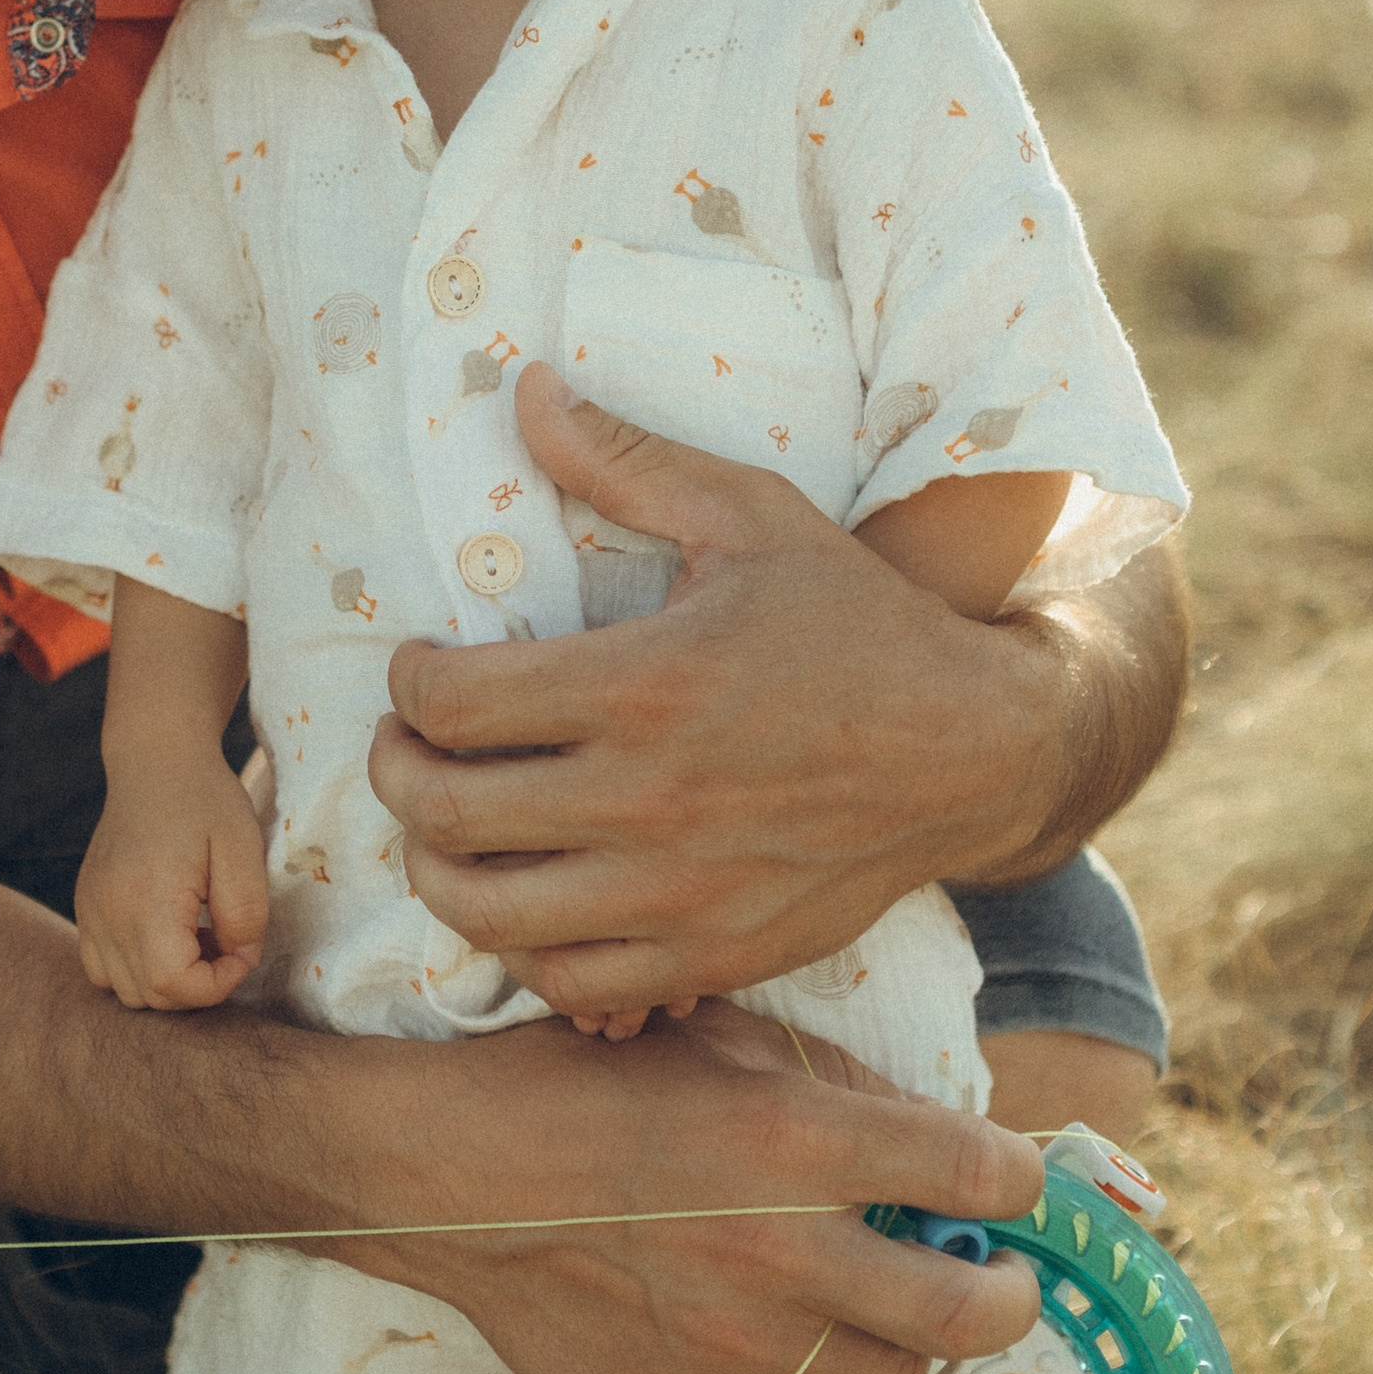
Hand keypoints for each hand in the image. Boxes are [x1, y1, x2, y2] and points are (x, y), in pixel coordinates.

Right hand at [76, 756, 270, 1009]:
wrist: (155, 760)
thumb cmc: (205, 800)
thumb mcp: (243, 850)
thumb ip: (246, 915)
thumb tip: (238, 958)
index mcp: (146, 898)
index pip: (172, 985)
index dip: (217, 985)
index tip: (242, 951)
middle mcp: (106, 912)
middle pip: (148, 996)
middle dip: (196, 986)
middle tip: (225, 941)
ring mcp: (90, 911)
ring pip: (123, 989)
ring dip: (166, 980)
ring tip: (196, 937)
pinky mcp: (86, 906)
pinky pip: (102, 966)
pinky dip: (137, 967)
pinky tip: (167, 933)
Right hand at [333, 1000, 1045, 1373]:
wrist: (447, 1177)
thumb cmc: (579, 1087)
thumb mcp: (712, 1038)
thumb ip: (829, 1082)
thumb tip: (927, 1139)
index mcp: (796, 1136)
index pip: (981, 1172)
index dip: (1021, 1181)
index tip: (1008, 1185)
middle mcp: (781, 1248)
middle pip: (974, 1312)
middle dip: (1006, 1294)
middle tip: (991, 1278)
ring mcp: (737, 1341)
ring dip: (912, 1352)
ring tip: (886, 1318)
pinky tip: (806, 1363)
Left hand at [367, 366, 1072, 1028]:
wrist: (977, 751)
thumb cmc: (857, 623)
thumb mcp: (751, 516)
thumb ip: (627, 461)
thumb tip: (525, 390)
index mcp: (645, 685)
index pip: (451, 702)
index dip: (408, 683)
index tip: (421, 669)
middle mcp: (649, 800)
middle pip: (443, 814)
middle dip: (395, 773)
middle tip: (407, 746)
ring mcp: (678, 893)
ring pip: (485, 915)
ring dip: (436, 869)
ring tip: (446, 827)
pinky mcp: (711, 956)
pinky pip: (569, 983)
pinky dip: (526, 948)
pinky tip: (532, 896)